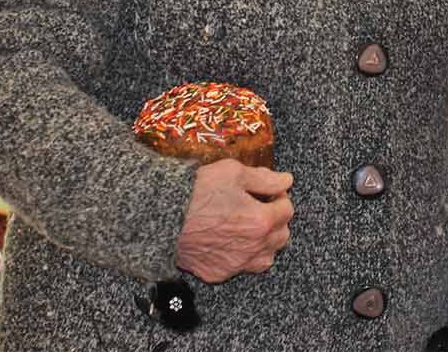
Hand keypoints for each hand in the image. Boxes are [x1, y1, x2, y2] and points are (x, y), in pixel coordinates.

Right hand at [175, 159, 293, 282]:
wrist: (160, 217)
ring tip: (248, 226)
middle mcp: (252, 247)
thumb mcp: (233, 173)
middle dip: (275, 220)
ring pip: (266, 257)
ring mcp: (235, 264)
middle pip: (281, 235)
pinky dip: (242, 256)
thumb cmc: (195, 193)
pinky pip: (241, 268)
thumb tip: (285, 181)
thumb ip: (265, 178)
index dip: (279, 197)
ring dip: (263, 242)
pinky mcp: (218, 273)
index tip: (270, 191)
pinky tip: (230, 240)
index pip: (287, 210)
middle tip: (259, 207)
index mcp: (260, 221)